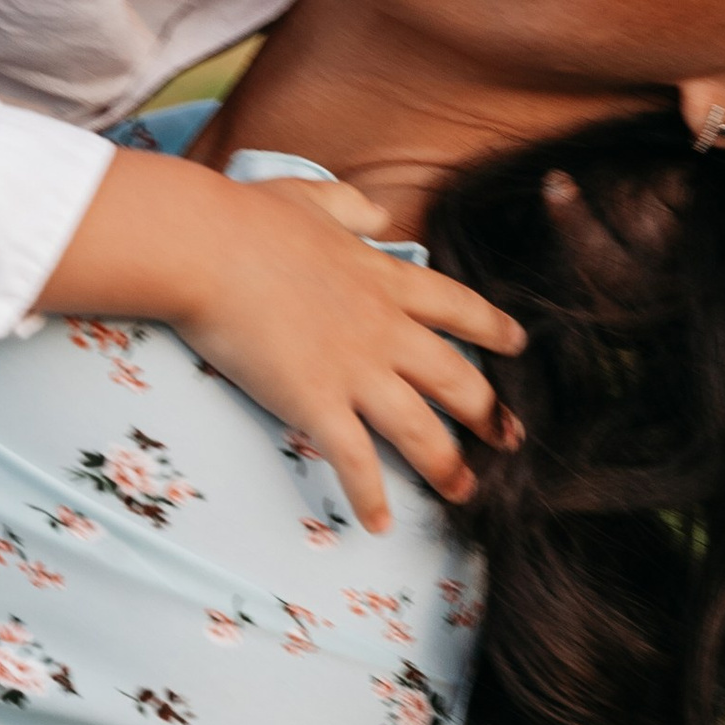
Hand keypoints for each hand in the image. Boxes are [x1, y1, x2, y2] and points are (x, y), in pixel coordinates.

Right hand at [179, 175, 522, 529]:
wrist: (207, 248)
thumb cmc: (249, 219)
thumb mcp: (314, 199)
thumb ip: (353, 208)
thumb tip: (378, 213)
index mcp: (386, 280)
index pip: (458, 308)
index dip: (493, 328)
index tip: (517, 345)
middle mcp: (384, 330)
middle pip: (456, 379)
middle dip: (489, 414)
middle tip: (510, 440)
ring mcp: (354, 370)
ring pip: (421, 430)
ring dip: (447, 465)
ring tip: (464, 491)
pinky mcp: (316, 402)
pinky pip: (354, 461)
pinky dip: (369, 496)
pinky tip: (379, 524)